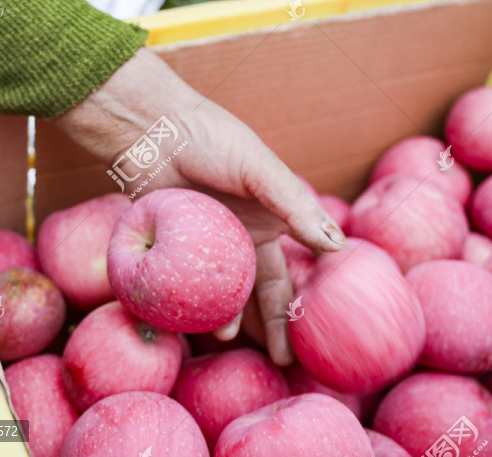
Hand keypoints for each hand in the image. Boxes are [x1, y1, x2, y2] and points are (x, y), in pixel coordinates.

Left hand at [55, 47, 345, 365]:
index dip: (310, 298)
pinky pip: (194, 288)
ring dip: (238, 321)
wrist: (154, 131)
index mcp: (273, 220)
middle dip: (277, 326)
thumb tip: (336, 246)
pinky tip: (208, 324)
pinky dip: (202, 307)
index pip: (298, 268)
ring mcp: (211, 248)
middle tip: (286, 360)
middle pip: (265, 292)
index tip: (325, 330)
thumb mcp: (260, 170)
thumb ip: (295, 206)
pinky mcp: (177, 252)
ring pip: (230, 296)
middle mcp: (244, 239)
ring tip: (241, 345)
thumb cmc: (213, 140)